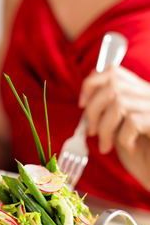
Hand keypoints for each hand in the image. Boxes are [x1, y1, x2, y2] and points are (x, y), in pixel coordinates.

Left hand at [79, 66, 149, 188]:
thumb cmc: (140, 153)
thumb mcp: (118, 127)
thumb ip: (107, 111)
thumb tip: (85, 99)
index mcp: (140, 91)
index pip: (113, 71)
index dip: (92, 84)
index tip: (82, 104)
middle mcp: (149, 94)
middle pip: (112, 86)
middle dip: (93, 110)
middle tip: (91, 131)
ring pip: (119, 103)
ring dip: (104, 128)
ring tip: (105, 145)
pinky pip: (132, 121)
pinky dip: (123, 138)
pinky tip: (128, 148)